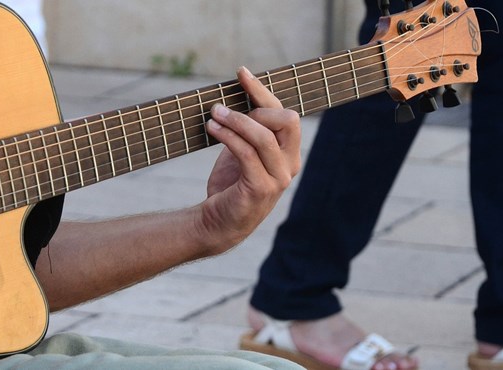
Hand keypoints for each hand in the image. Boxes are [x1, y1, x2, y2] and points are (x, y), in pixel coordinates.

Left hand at [199, 66, 300, 251]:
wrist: (218, 222)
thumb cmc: (230, 185)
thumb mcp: (242, 151)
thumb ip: (248, 129)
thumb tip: (238, 93)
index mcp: (289, 153)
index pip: (285, 114)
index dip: (263, 91)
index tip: (241, 73)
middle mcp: (290, 164)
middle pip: (287, 121)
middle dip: (255, 108)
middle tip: (224, 110)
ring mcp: (278, 178)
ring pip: (263, 136)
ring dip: (236, 121)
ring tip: (213, 115)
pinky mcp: (261, 188)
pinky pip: (247, 153)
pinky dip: (228, 136)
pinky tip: (212, 128)